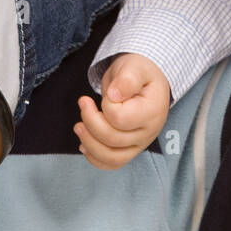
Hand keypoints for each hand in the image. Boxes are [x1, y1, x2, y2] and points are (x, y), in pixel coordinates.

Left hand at [74, 53, 170, 170]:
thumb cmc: (138, 72)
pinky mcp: (130, 150)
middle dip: (90, 121)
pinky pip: (112, 164)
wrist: (144, 80)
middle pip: (113, 139)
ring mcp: (140, 144)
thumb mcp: (134, 67)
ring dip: (89, 143)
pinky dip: (94, 158)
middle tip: (83, 101)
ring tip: (78, 126)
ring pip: (111, 157)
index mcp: (153, 111)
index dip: (106, 106)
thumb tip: (114, 95)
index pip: (121, 119)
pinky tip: (84, 144)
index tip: (106, 93)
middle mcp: (149, 132)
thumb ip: (126, 79)